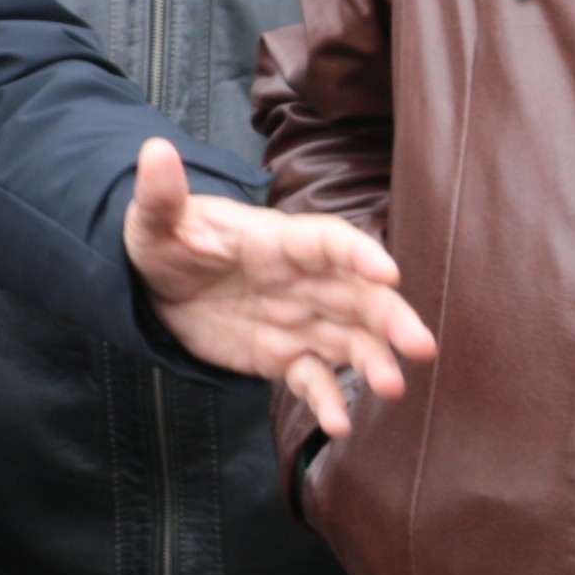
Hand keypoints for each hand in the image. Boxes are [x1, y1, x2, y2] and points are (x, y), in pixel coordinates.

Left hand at [119, 140, 433, 431]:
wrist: (156, 288)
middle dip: (391, 318)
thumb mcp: (156, 220)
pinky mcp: (283, 357)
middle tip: (420, 346)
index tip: (388, 273)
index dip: (359, 253)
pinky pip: (313, 378)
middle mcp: (301, 281)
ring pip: (349, 340)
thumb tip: (154, 150)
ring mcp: (297, 321)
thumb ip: (160, 194)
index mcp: (279, 241)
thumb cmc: (167, 242)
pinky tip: (338, 425)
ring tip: (392, 387)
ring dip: (374, 361)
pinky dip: (327, 399)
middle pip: (358, 296)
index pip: (328, 242)